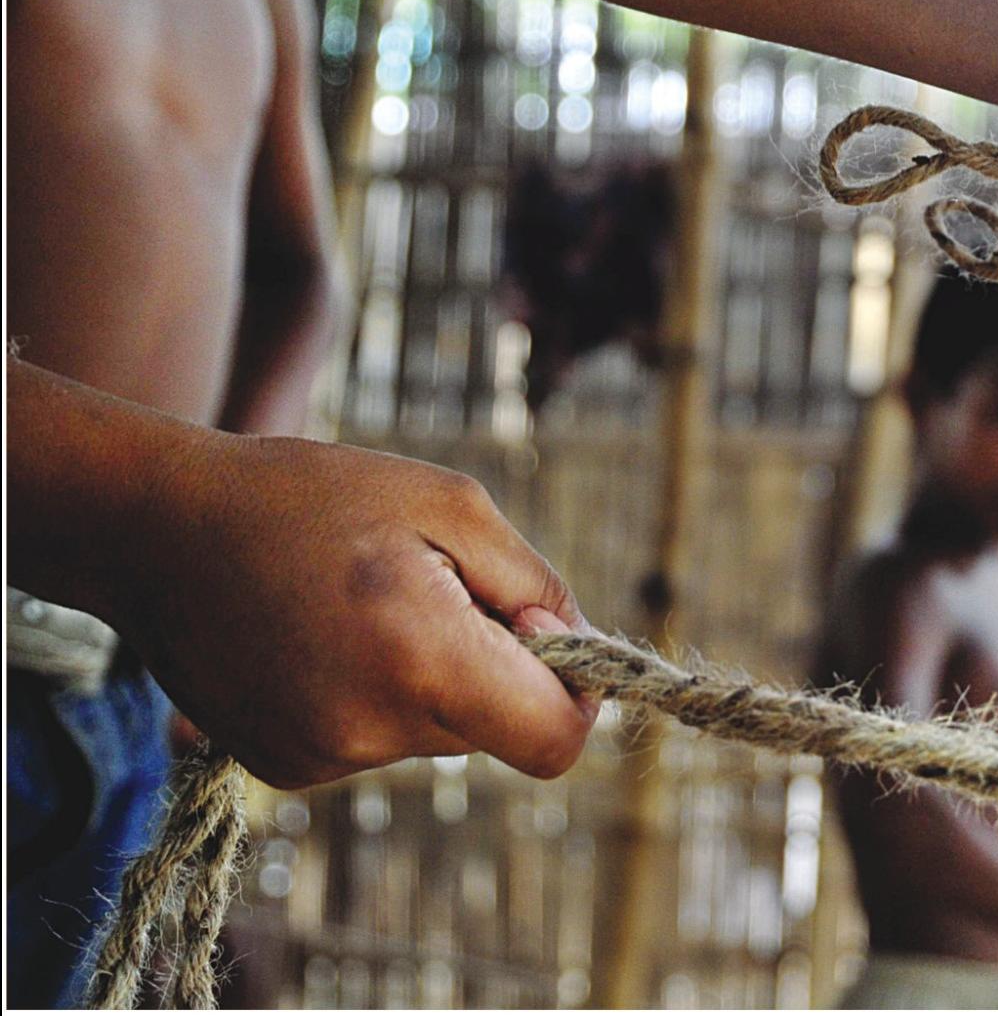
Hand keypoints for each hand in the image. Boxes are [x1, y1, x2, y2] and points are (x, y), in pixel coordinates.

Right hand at [110, 431, 597, 788]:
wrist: (153, 525)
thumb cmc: (310, 497)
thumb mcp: (450, 504)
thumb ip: (533, 585)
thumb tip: (576, 649)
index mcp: (422, 663)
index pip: (552, 741)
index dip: (574, 696)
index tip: (552, 643)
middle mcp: (370, 731)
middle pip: (495, 731)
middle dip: (493, 667)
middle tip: (433, 587)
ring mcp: (320, 759)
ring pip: (436, 734)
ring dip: (429, 677)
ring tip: (364, 603)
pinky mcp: (285, 768)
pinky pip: (377, 739)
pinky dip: (373, 693)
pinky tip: (324, 635)